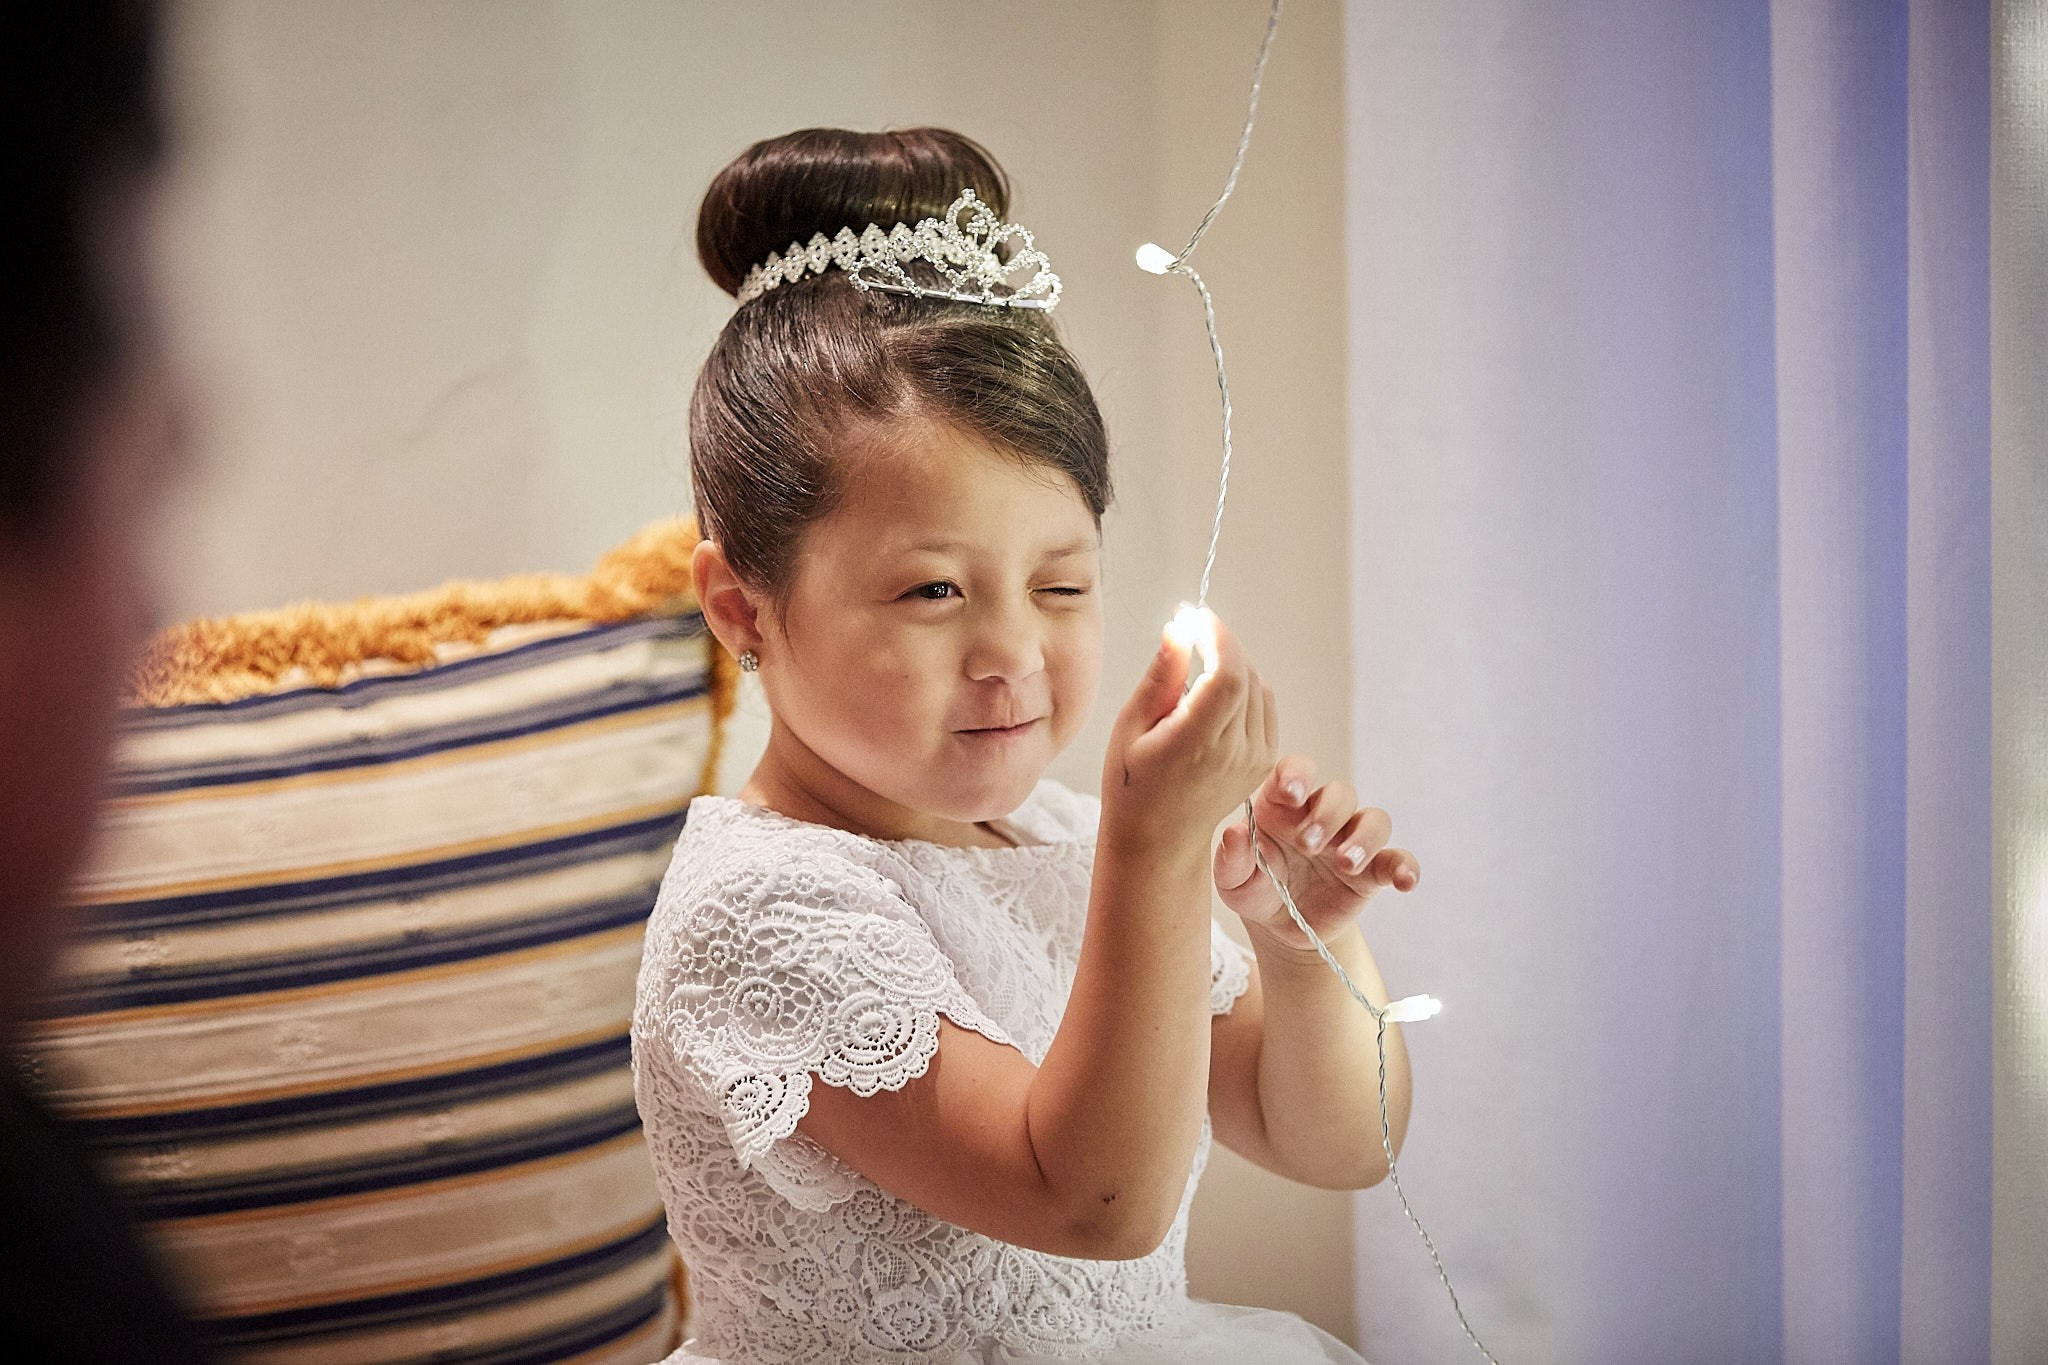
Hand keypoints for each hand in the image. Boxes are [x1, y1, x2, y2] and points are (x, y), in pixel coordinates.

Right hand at [1100, 610, 1275, 856]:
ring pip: (1258, 685)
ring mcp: (1256, 758)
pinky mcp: (1264, 760)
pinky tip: (1214, 687)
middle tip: (1190, 625)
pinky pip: (1264, 705)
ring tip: (1197, 655)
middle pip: (1246, 673)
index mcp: (1199, 743)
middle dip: (1220, 641)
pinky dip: (1244, 685)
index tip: (1193, 615)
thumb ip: (1160, 677)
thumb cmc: (1132, 785)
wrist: (1158, 839)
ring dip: (1232, 661)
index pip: (1229, 673)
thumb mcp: (1131, 727)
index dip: (1216, 635)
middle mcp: (1236, 750)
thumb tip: (1179, 630)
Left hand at [1213, 756, 1419, 952]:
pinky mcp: (1371, 873)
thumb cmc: (1253, 888)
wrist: (1279, 928)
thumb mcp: (1231, 880)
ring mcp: (1349, 841)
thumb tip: (1234, 834)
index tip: (1291, 793)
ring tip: (1346, 863)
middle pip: (1340, 794)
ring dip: (1365, 838)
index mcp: (1283, 806)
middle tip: (1309, 844)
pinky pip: (1397, 860)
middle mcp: (1321, 816)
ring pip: (1374, 820)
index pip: (1296, 771)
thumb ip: (1231, 858)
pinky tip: (1405, 882)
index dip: (1297, 774)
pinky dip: (1406, 867)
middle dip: (1328, 815)